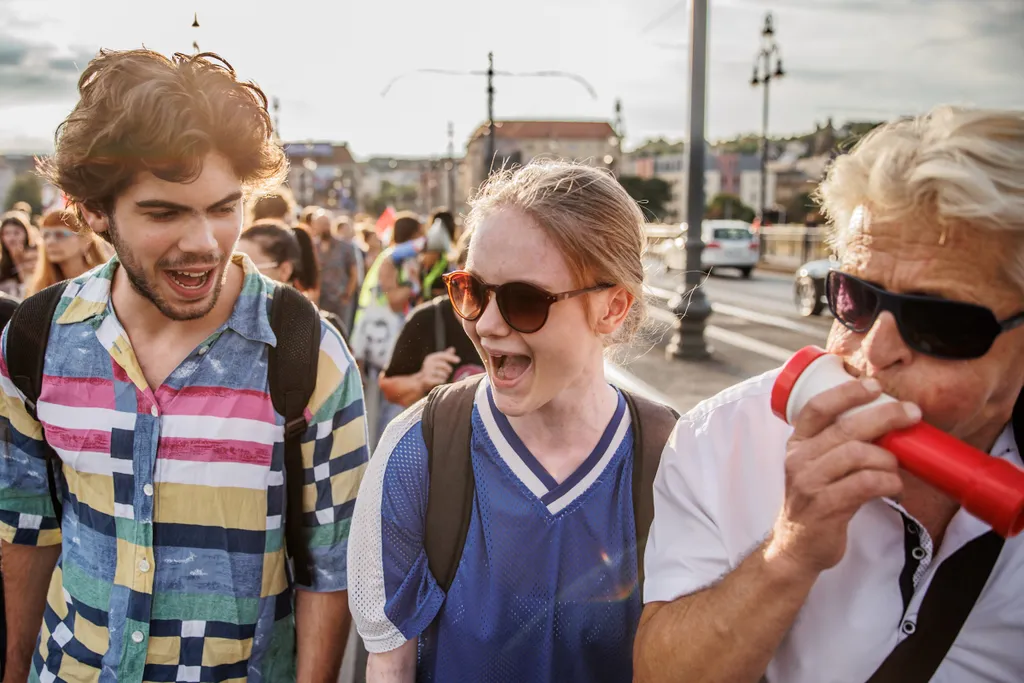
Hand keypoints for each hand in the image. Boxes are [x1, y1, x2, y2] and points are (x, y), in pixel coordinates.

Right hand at [417, 347, 459, 390]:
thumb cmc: (432, 370)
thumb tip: (453, 348)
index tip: (459, 360)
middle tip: (449, 371)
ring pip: (443, 374)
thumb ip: (445, 355)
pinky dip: (442, 380)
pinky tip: (440, 380)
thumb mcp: (438, 361)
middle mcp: (428, 364)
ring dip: (445, 376)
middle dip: (448, 369)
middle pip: (444, 365)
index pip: (442, 355)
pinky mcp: (427, 380)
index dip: (451, 357)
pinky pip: (440, 380)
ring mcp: (426, 372)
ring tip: (443, 376)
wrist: (420, 381)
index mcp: (430, 358)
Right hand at [766, 378, 921, 576]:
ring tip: (896, 467)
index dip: (846, 393)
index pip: (817, 408)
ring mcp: (810, 482)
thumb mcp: (816, 467)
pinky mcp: (825, 506)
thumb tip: (886, 425)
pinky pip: (865, 484)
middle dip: (885, 416)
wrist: (796, 546)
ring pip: (858, 454)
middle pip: (845, 427)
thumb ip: (838, 446)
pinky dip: (888, 481)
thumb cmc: (816, 502)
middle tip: (911, 414)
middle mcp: (799, 459)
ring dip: (888, 458)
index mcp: (797, 443)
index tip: (873, 385)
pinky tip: (894, 486)